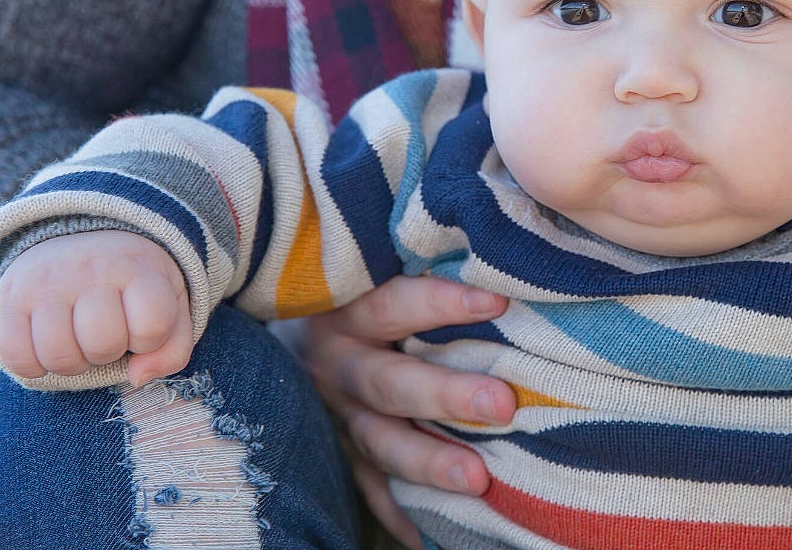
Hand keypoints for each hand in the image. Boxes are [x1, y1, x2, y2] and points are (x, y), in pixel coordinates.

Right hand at [0, 230, 192, 385]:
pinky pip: (18, 358)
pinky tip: (48, 344)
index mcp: (138, 266)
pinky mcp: (9, 297)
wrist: (80, 241)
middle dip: (109, 353)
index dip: (149, 340)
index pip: (153, 325)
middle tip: (106, 333)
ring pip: (60, 356)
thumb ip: (172, 350)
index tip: (141, 325)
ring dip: (73, 362)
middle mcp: (91, 268)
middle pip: (103, 344)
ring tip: (78, 338)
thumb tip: (138, 378)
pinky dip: (35, 366)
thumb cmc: (132, 287)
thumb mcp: (169, 307)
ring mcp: (46, 281)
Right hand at [296, 275, 513, 548]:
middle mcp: (338, 365)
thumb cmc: (363, 295)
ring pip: (381, 444)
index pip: (394, 302)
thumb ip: (427, 269)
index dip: (442, 302)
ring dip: (430, 462)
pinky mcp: (341, 455)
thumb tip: (503, 269)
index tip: (498, 303)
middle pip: (392, 383)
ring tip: (479, 479)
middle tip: (503, 404)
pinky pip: (371, 490)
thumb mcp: (376, 274)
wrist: (288, 341)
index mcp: (349, 312)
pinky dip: (403, 513)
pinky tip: (432, 535)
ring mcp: (337, 416)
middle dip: (447, 396)